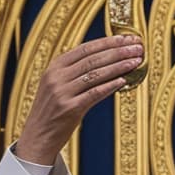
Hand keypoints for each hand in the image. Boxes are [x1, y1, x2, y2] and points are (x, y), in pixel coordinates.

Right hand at [15, 34, 143, 163]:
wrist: (37, 135)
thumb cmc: (52, 110)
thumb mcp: (58, 84)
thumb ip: (76, 71)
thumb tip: (107, 59)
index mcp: (55, 66)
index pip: (85, 49)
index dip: (107, 42)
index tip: (125, 38)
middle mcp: (57, 77)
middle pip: (93, 59)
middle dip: (118, 52)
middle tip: (137, 48)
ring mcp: (63, 92)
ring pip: (96, 74)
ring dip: (119, 66)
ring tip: (136, 61)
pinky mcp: (70, 108)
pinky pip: (94, 93)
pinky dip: (110, 86)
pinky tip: (124, 80)